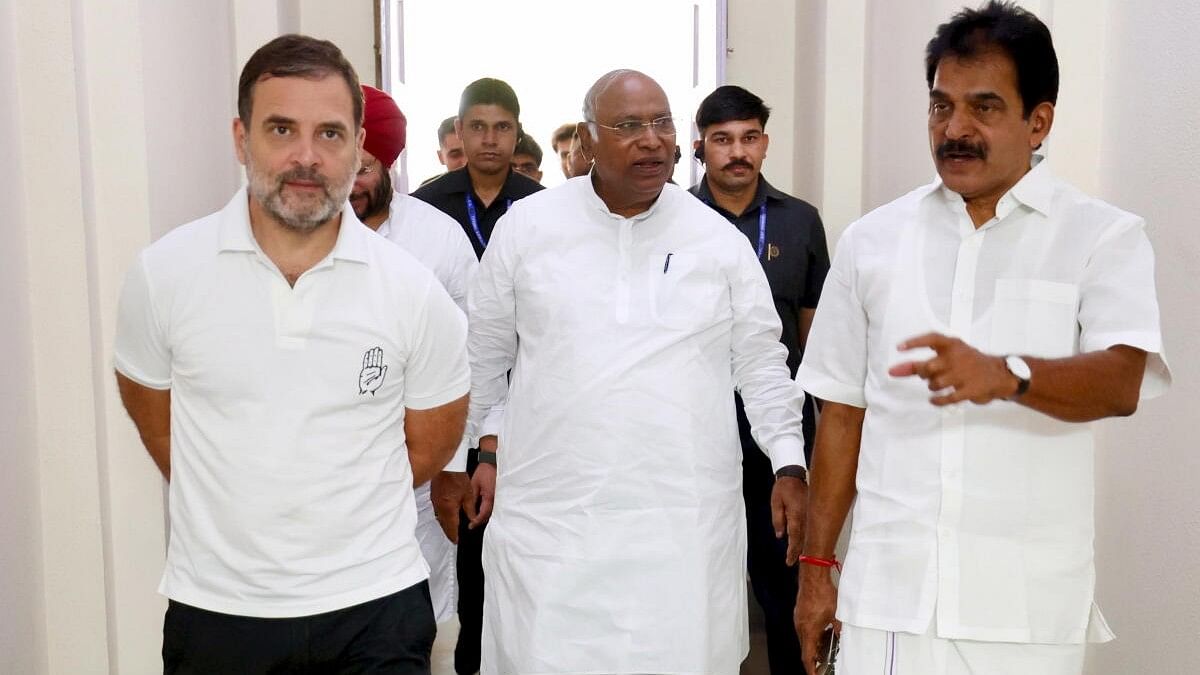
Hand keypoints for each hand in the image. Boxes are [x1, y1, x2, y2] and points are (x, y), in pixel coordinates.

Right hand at [358, 347, 387, 394]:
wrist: (367, 390)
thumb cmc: (374, 386)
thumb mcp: (380, 380)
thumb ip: (383, 373)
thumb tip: (385, 366)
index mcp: (378, 371)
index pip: (379, 361)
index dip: (379, 356)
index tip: (380, 350)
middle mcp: (373, 369)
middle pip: (374, 360)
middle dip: (376, 354)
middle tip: (377, 348)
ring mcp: (368, 370)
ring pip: (370, 361)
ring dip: (371, 355)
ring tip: (372, 349)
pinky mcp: (363, 371)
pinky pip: (365, 363)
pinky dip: (366, 359)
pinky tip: (367, 354)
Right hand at [430, 471, 471, 542]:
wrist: (448, 465)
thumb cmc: (458, 477)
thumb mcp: (468, 495)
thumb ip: (470, 510)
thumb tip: (472, 521)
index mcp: (449, 509)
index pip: (451, 528)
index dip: (454, 536)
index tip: (457, 541)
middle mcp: (440, 508)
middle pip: (444, 525)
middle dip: (449, 532)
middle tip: (454, 538)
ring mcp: (435, 502)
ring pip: (439, 519)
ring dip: (445, 525)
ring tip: (452, 529)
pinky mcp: (434, 497)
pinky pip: (437, 511)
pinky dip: (442, 516)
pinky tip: (447, 516)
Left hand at [468, 462, 495, 528]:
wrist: (493, 462)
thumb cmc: (485, 471)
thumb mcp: (474, 484)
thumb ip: (472, 498)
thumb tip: (468, 509)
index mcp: (489, 497)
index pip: (482, 514)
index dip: (476, 521)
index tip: (470, 525)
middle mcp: (497, 499)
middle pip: (489, 516)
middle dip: (480, 521)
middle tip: (472, 524)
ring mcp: (500, 497)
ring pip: (493, 512)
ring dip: (485, 517)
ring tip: (477, 519)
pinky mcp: (501, 495)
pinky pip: (496, 506)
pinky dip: (489, 511)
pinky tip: (484, 511)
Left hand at [770, 476, 807, 564]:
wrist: (794, 475)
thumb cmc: (783, 489)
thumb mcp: (775, 503)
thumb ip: (778, 520)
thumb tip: (780, 535)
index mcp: (796, 515)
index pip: (795, 538)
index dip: (792, 551)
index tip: (789, 560)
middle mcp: (806, 517)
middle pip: (804, 540)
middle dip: (798, 552)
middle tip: (792, 562)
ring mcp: (811, 515)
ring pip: (809, 536)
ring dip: (805, 547)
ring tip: (799, 558)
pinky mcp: (814, 512)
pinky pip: (812, 529)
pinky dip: (809, 538)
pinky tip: (807, 544)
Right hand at [795, 566, 839, 674]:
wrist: (813, 577)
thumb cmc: (823, 594)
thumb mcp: (836, 615)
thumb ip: (839, 629)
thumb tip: (843, 636)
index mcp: (808, 631)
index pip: (807, 656)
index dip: (811, 668)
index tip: (815, 674)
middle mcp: (800, 626)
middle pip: (805, 648)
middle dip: (814, 657)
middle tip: (823, 663)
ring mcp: (798, 619)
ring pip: (805, 638)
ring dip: (813, 644)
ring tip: (825, 647)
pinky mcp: (799, 612)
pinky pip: (804, 628)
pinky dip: (812, 634)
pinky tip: (822, 631)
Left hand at [888, 332, 1015, 404]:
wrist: (999, 374)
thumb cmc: (968, 363)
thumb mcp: (948, 357)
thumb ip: (919, 364)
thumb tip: (893, 371)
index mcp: (952, 345)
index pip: (931, 339)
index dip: (914, 343)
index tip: (899, 348)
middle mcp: (957, 357)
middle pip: (928, 367)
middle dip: (923, 374)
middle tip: (928, 375)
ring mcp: (964, 373)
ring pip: (935, 383)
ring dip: (932, 387)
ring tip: (939, 385)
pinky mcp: (970, 389)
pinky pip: (946, 398)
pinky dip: (937, 400)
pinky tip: (935, 399)